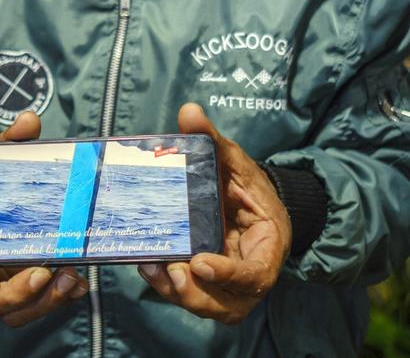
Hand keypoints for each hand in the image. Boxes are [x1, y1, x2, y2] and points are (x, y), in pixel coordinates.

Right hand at [0, 111, 88, 327]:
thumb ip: (6, 142)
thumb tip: (28, 121)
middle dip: (14, 295)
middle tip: (42, 273)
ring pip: (12, 313)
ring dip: (41, 303)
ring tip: (69, 278)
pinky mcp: (23, 288)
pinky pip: (36, 306)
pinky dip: (57, 299)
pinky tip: (78, 283)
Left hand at [138, 102, 291, 324]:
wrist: (250, 202)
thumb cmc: (247, 185)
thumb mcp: (234, 161)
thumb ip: (212, 140)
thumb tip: (188, 111)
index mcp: (267, 247)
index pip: (255, 273)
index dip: (229, 274)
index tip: (200, 261)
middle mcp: (249, 273)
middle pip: (228, 303)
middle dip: (197, 293)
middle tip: (171, 271)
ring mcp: (229, 285)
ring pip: (207, 304)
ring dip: (178, 293)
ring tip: (153, 268)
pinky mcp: (208, 285)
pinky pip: (191, 293)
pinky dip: (168, 285)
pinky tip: (148, 264)